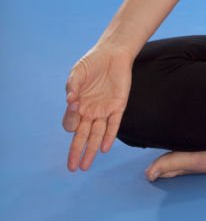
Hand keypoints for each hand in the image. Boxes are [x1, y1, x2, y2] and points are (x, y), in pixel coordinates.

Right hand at [62, 44, 133, 171]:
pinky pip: (114, 124)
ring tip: (86, 166)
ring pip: (97, 135)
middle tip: (72, 167)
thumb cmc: (92, 63)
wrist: (113, 53)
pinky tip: (104, 148)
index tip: (73, 105)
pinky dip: (110, 136)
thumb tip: (70, 100)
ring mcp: (104, 111)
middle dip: (76, 152)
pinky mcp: (118, 106)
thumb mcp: (77, 72)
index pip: (70, 123)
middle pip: (82, 136)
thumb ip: (72, 86)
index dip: (70, 119)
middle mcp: (90, 112)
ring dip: (91, 150)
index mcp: (78, 106)